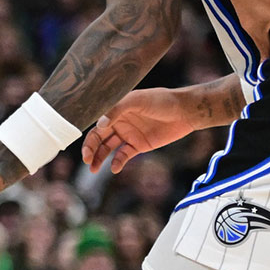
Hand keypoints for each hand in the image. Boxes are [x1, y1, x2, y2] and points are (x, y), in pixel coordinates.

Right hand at [81, 88, 198, 172]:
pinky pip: (124, 155)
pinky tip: (114, 168)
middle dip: (91, 150)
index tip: (85, 148)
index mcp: (115, 110)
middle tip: (87, 160)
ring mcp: (128, 134)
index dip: (88, 136)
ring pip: (108, 148)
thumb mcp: (137, 101)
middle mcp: (118, 122)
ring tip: (93, 169)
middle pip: (99, 138)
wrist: (184, 111)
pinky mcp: (139, 145)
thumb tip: (99, 125)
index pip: (96, 124)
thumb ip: (117, 110)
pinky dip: (117, 162)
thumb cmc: (160, 100)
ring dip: (99, 158)